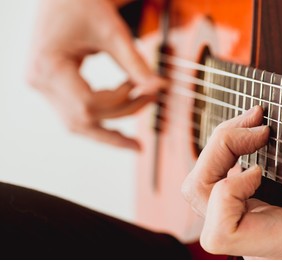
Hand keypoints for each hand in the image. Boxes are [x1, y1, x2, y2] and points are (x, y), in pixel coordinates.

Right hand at [26, 0, 164, 149]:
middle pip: (79, 122)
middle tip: (140, 141)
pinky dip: (97, 121)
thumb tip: (159, 87)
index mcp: (48, 66)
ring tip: (131, 143)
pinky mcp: (51, 86)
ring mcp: (42, 85)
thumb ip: (135, 63)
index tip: (142, 88)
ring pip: (75, 124)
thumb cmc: (82, 3)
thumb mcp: (112, 32)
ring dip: (106, 133)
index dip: (120, 101)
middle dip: (115, 130)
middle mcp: (39, 81)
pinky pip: (74, 114)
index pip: (88, 104)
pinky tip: (116, 126)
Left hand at [182, 106, 281, 258]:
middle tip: (256, 122)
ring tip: (253, 122)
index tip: (260, 170)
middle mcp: (254, 236)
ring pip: (204, 185)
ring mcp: (249, 220)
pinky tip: (255, 141)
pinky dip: (230, 153)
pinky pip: (220, 180)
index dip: (230, 193)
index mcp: (277, 246)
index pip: (219, 234)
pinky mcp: (253, 207)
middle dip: (219, 147)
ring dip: (222, 145)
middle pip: (198, 195)